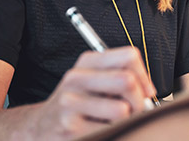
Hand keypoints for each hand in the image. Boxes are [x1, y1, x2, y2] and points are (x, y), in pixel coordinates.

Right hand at [21, 46, 155, 140]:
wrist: (40, 126)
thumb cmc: (76, 103)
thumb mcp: (93, 80)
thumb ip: (120, 76)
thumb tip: (148, 90)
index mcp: (87, 61)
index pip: (128, 56)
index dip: (144, 76)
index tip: (146, 90)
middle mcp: (76, 78)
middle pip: (127, 81)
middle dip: (139, 100)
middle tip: (135, 110)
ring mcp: (70, 103)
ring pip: (122, 110)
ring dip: (125, 120)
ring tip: (114, 120)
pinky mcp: (70, 127)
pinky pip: (110, 129)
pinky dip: (113, 131)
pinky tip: (100, 129)